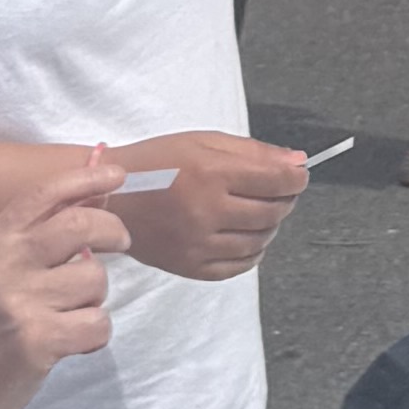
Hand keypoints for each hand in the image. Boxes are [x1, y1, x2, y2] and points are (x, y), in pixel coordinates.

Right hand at [0, 155, 124, 408]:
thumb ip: (40, 234)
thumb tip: (98, 196)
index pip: (44, 194)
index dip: (87, 178)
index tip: (118, 175)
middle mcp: (6, 265)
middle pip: (81, 225)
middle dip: (113, 230)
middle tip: (121, 242)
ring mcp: (21, 302)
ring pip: (96, 279)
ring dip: (94, 298)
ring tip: (69, 314)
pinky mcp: (38, 340)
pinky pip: (98, 323)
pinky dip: (94, 335)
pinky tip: (72, 342)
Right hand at [114, 133, 309, 280]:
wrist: (109, 198)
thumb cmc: (156, 163)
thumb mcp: (203, 142)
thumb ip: (254, 152)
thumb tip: (298, 163)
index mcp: (210, 173)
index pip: (277, 182)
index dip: (297, 179)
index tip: (299, 176)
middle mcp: (206, 211)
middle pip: (272, 212)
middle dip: (284, 199)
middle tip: (277, 191)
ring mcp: (197, 244)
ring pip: (259, 240)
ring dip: (269, 225)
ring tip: (256, 211)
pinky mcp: (189, 266)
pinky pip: (238, 266)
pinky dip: (252, 252)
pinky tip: (244, 236)